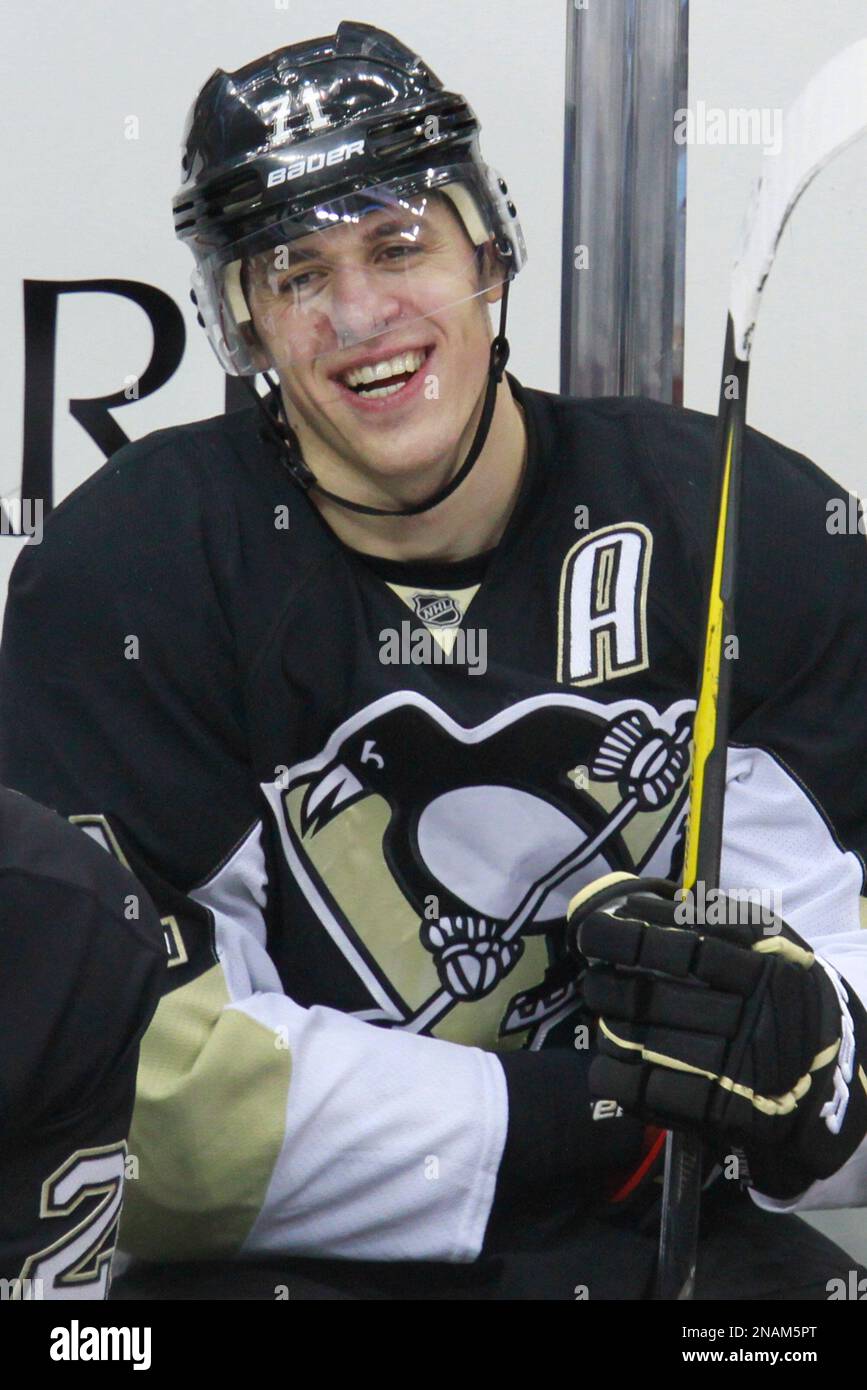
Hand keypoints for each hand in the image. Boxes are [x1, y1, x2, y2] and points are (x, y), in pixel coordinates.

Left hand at [566, 871, 866, 1199]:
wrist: (830, 1071)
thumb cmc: (782, 992)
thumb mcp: (771, 943)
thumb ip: (714, 920)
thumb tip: (635, 907)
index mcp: (766, 965)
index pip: (684, 945)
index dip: (629, 938)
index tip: (592, 932)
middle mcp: (755, 1014)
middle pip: (655, 996)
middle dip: (608, 988)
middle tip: (593, 981)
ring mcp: (740, 1068)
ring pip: (648, 1044)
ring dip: (610, 1030)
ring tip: (603, 1018)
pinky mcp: (726, 1111)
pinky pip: (653, 1094)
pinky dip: (617, 1077)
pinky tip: (607, 1064)